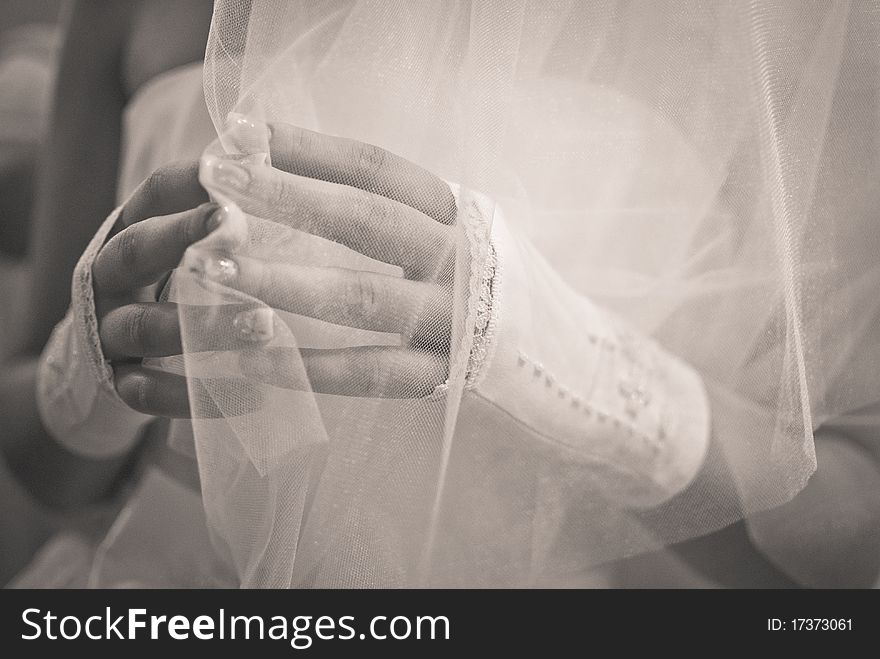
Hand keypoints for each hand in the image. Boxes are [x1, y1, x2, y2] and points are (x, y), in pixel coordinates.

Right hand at [92, 161, 271, 416]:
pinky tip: (252, 397)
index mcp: (136, 227)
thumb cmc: (172, 285)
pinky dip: (196, 395)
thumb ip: (224, 216)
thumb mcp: (189, 244)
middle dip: (184, 239)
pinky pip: (147, 393)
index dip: (194, 180)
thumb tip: (281, 165)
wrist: (108, 358)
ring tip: (265, 325)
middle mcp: (112, 272)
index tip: (244, 170)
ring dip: (201, 326)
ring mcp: (107, 328)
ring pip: (143, 326)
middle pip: (138, 249)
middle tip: (239, 232)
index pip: (158, 191)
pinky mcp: (115, 382)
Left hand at [201, 122, 458, 398]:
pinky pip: (368, 373)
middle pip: (366, 219)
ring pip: (362, 297)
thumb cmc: (480, 282)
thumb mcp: (449, 232)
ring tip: (215, 267)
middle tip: (215, 180)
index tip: (239, 132)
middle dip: (286, 196)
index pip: (376, 167)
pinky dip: (306, 366)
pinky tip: (247, 357)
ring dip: (282, 280)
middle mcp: (459, 259)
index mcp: (456, 213)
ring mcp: (454, 320)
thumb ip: (388, 210)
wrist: (555, 353)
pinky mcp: (443, 378)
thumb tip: (284, 170)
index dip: (307, 148)